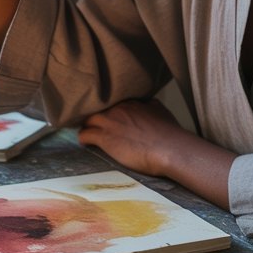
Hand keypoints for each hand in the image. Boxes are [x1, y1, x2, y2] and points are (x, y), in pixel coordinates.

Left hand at [78, 99, 193, 176]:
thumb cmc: (169, 134)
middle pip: (97, 110)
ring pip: (88, 120)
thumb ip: (150, 105)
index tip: (108, 118)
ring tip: (88, 133)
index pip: (112, 103)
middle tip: (95, 126)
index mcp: (130, 103)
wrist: (169, 149)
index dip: (108, 111)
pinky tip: (85, 143)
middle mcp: (118, 109)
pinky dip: (83, 139)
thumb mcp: (161, 111)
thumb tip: (147, 104)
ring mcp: (110, 122)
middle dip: (95, 117)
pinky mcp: (105, 138)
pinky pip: (85, 135)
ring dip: (87, 127)